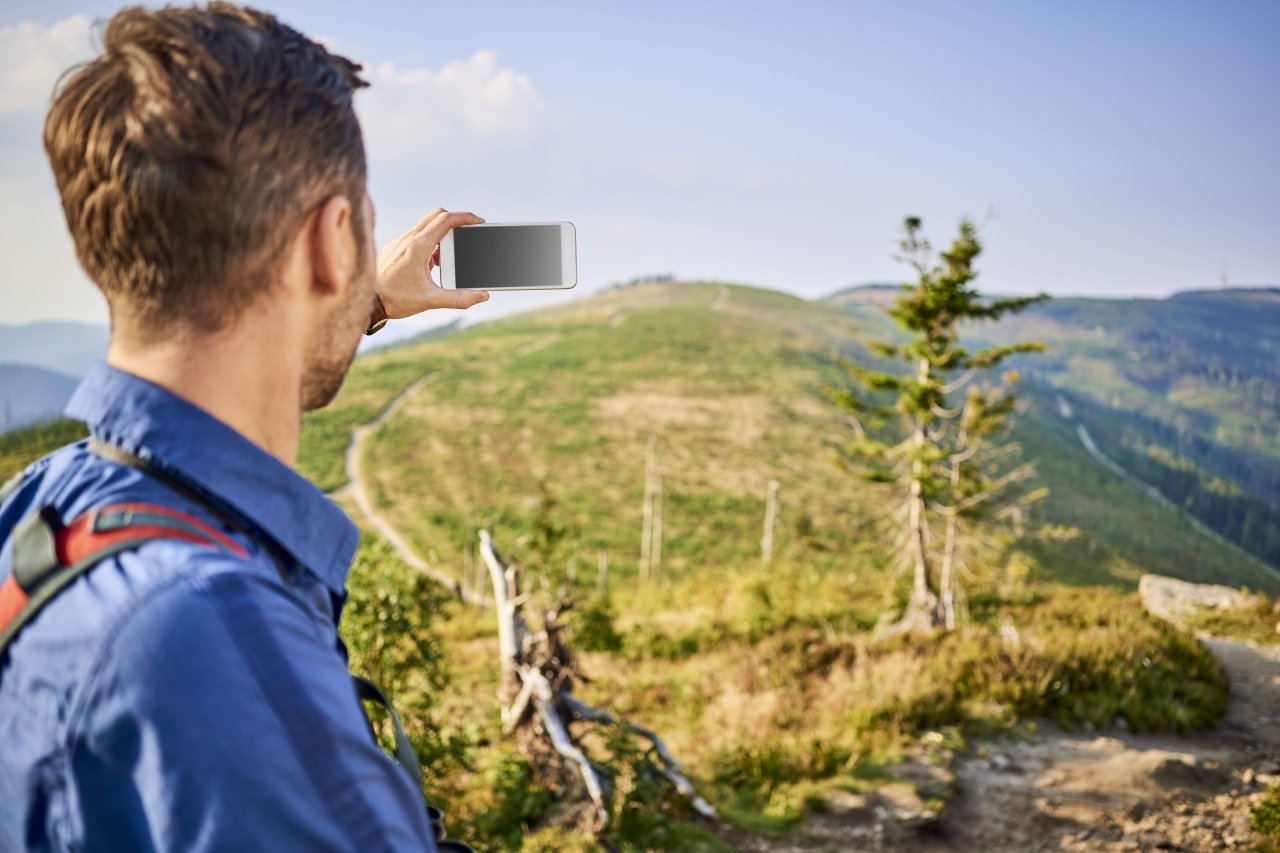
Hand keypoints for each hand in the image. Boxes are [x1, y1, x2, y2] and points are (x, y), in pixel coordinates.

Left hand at [374, 208, 488, 319]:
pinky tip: (431, 263)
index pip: (446, 220)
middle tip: (468, 232)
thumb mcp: (431, 301)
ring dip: (442, 232)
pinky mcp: (395, 246)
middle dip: (456, 220)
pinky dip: (430, 241)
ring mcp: (400, 241)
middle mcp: (408, 239)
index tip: (478, 222)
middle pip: (437, 215)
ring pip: (426, 224)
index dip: (466, 218)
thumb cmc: (396, 300)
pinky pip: (416, 235)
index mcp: (418, 247)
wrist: (369, 301)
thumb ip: (459, 299)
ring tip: (450, 253)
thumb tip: (482, 295)